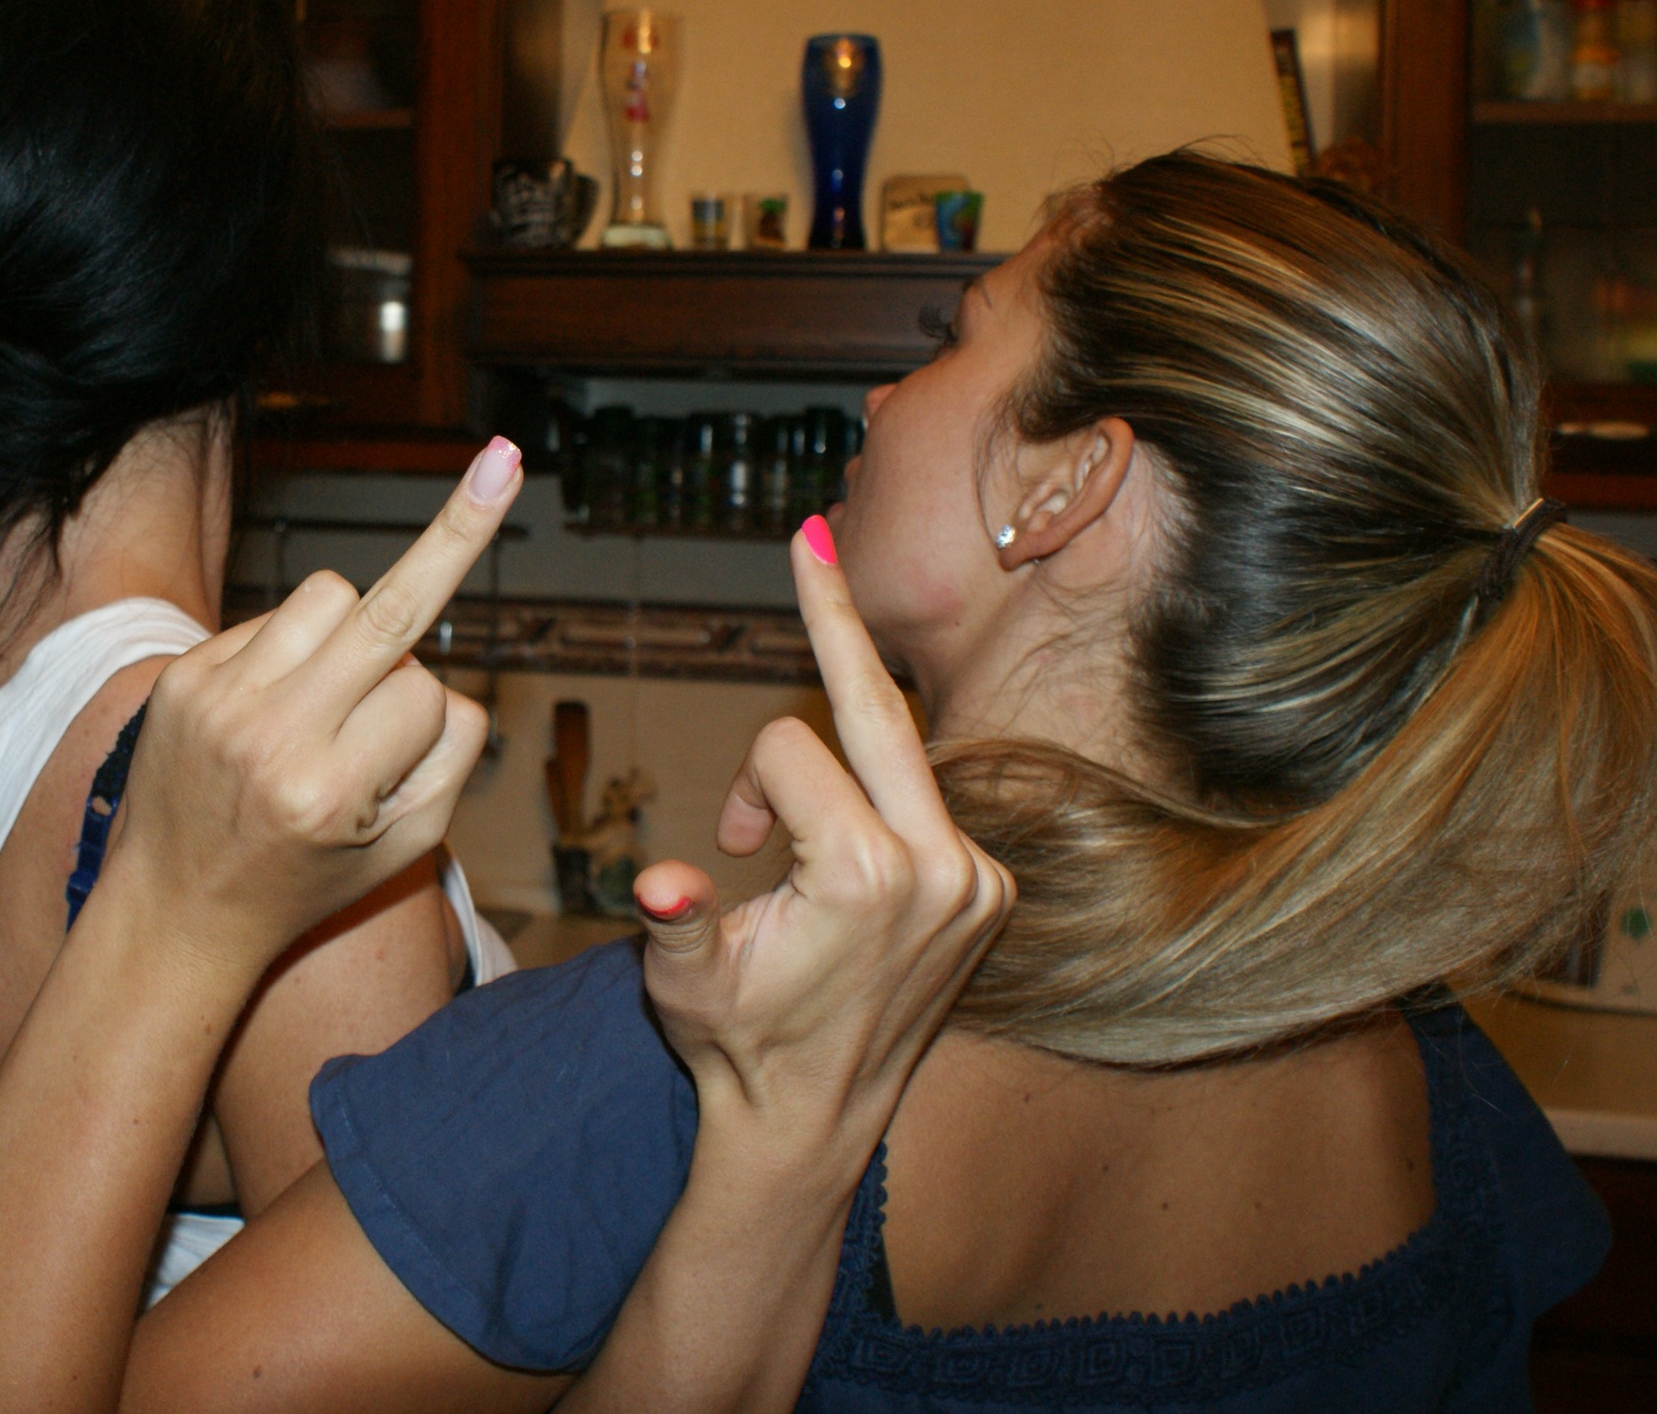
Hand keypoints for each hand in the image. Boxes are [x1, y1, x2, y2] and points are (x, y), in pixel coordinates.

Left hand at [105, 438, 522, 981]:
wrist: (174, 911)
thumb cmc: (307, 881)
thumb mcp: (406, 847)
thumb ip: (449, 755)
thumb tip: (437, 665)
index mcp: (330, 789)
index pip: (427, 694)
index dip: (424, 726)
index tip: (396, 767)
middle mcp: (271, 736)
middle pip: (387, 611)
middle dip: (456, 530)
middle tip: (504, 459)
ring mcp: (218, 699)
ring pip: (331, 595)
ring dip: (350, 628)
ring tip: (323, 698)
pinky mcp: (182, 675)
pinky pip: (273, 617)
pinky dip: (291, 650)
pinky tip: (269, 707)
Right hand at [633, 516, 1012, 1159]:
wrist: (813, 1124)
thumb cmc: (737, 1047)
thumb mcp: (684, 985)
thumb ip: (673, 923)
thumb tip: (664, 887)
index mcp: (870, 879)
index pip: (791, 748)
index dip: (745, 788)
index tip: (731, 846)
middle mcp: (943, 870)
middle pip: (877, 708)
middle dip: (835, 621)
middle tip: (811, 533)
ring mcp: (978, 882)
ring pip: (899, 757)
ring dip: (838, 766)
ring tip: (790, 832)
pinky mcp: (992, 893)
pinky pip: (925, 803)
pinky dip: (878, 806)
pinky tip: (852, 871)